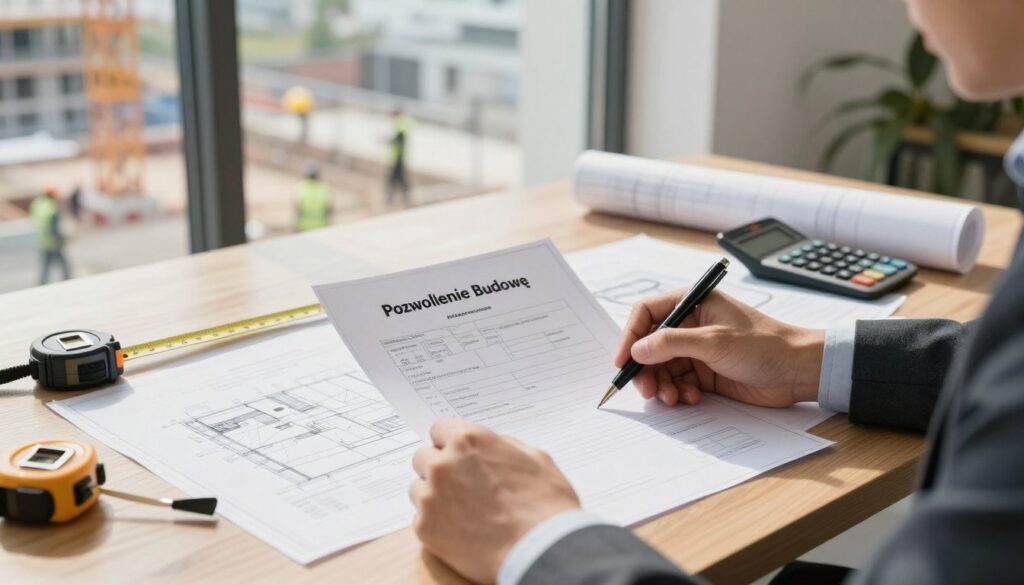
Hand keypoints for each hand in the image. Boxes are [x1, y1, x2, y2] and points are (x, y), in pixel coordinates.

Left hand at [410, 418, 579, 583]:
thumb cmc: (546, 506)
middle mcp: (444, 464)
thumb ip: (504, 446)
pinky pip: (421, 519)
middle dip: (439, 468)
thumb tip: (491, 448)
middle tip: (461, 485)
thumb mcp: (535, 458)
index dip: (450, 443)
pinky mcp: (425, 528)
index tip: (456, 454)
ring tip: (463, 511)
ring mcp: (431, 497)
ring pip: (419, 488)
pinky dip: (437, 524)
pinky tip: (461, 531)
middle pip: (423, 457)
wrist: (541, 551)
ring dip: (434, 496)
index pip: (439, 429)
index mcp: (469, 441)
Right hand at [616, 290, 824, 407]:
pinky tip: (690, 398)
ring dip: (662, 384)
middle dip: (646, 369)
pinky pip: (678, 382)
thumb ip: (672, 344)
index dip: (630, 336)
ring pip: (662, 367)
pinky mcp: (705, 372)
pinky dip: (678, 392)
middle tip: (647, 391)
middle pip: (651, 345)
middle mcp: (691, 324)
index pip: (647, 313)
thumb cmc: (765, 345)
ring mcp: (698, 349)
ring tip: (672, 398)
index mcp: (693, 303)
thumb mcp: (714, 341)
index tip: (622, 361)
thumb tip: (637, 351)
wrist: (798, 371)